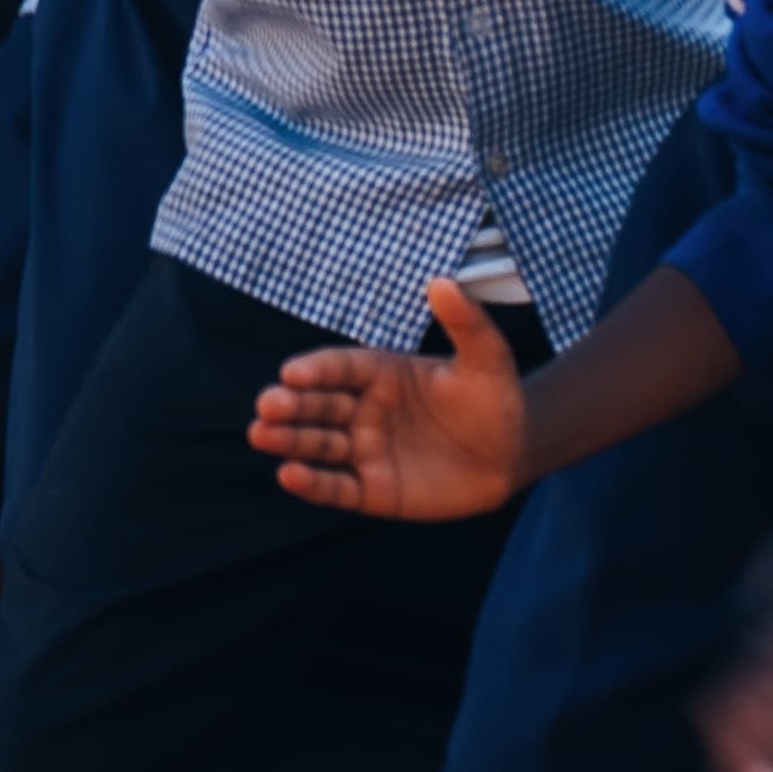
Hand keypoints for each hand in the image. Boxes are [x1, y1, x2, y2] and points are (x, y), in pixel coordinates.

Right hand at [251, 280, 535, 518]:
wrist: (512, 456)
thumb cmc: (495, 401)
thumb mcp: (488, 359)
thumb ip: (466, 323)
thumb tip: (441, 281)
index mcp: (381, 372)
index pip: (340, 368)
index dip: (316, 370)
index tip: (292, 371)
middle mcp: (364, 409)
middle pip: (319, 405)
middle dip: (291, 404)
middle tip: (267, 405)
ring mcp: (366, 450)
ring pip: (319, 444)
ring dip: (289, 440)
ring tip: (260, 434)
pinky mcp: (372, 490)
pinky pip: (337, 486)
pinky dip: (312, 483)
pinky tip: (289, 475)